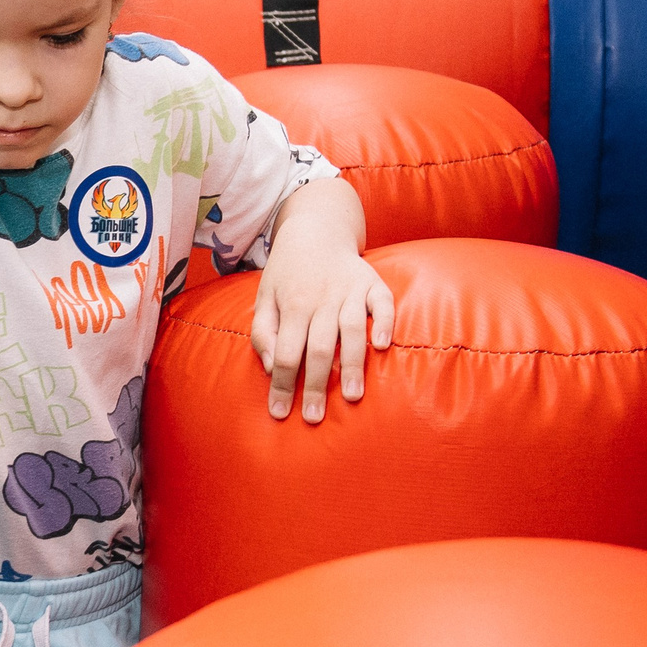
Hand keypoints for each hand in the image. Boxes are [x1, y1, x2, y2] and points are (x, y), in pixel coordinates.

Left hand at [252, 186, 393, 423]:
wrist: (317, 229)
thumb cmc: (287, 273)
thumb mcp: (264, 297)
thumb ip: (262, 332)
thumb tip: (269, 367)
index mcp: (291, 306)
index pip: (284, 352)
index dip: (281, 384)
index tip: (280, 414)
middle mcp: (321, 300)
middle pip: (318, 348)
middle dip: (315, 385)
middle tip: (313, 418)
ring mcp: (349, 290)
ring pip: (351, 331)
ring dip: (352, 365)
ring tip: (352, 397)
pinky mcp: (373, 283)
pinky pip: (383, 304)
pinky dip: (384, 324)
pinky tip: (383, 347)